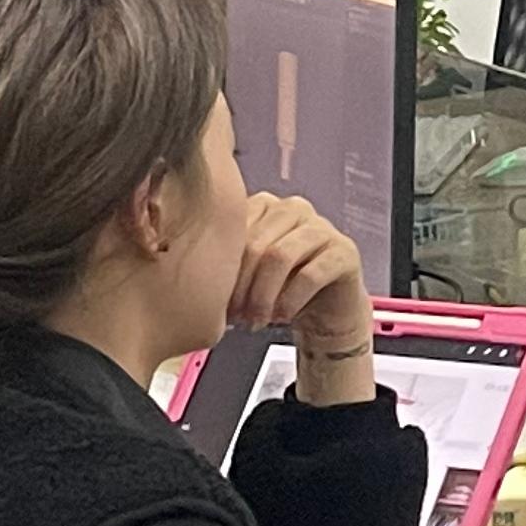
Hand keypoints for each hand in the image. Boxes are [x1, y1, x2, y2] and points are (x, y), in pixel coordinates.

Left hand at [232, 192, 373, 402]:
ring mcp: (321, 227)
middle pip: (255, 243)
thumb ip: (222, 263)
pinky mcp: (344, 251)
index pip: (233, 229)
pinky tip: (281, 317)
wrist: (325, 307)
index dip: (221, 269)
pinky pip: (310, 274)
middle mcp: (292, 209)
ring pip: (280, 256)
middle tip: (235, 317)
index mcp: (262, 206)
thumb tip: (181, 276)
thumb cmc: (279, 288)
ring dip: (263, 296)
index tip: (213, 300)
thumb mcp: (245, 274)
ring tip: (256, 320)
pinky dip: (290, 301)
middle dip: (241, 286)